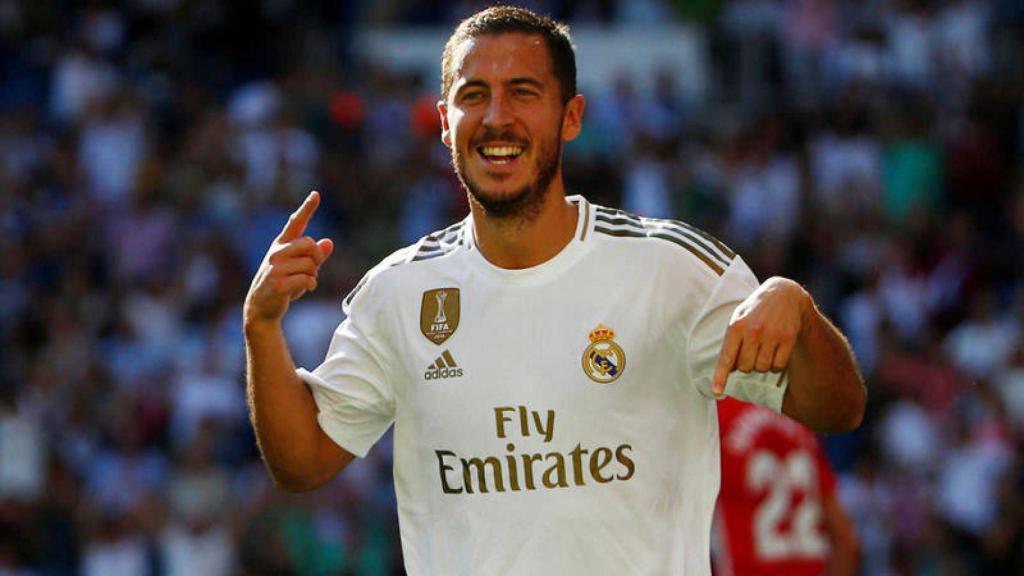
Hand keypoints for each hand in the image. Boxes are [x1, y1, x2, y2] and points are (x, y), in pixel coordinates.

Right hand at [244, 191, 334, 327]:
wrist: (261, 309)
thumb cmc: (282, 285)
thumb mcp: (298, 269)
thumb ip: (314, 256)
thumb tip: (329, 242)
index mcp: (281, 245)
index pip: (295, 223)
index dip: (306, 208)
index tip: (316, 194)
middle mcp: (276, 253)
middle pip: (310, 244)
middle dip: (317, 258)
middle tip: (314, 269)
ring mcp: (275, 268)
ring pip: (310, 264)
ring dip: (313, 276)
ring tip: (303, 283)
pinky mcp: (277, 283)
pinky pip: (307, 279)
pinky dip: (310, 285)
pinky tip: (302, 290)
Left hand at [711, 277, 809, 395]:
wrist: (784, 293)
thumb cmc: (755, 311)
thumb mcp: (738, 319)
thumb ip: (732, 343)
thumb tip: (730, 370)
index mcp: (736, 326)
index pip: (726, 357)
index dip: (720, 376)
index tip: (717, 392)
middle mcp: (753, 331)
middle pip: (745, 368)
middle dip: (747, 366)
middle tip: (751, 352)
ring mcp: (772, 335)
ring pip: (762, 368)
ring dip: (762, 365)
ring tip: (764, 348)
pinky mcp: (788, 338)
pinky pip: (778, 366)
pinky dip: (776, 365)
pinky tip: (775, 351)